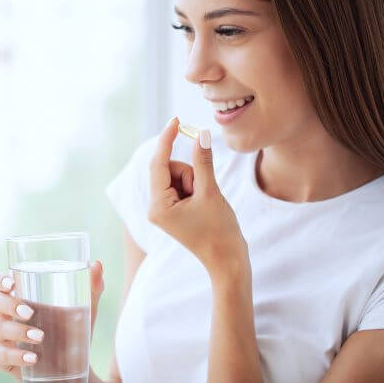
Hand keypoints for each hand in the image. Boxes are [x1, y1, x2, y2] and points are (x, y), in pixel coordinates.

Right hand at [0, 260, 104, 381]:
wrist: (72, 366)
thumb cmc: (71, 329)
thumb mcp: (84, 308)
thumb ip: (91, 286)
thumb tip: (96, 264)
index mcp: (21, 296)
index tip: (12, 283)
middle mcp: (7, 314)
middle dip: (9, 304)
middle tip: (30, 312)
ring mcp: (3, 336)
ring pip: (0, 328)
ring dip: (19, 331)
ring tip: (40, 336)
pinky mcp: (4, 358)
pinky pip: (0, 355)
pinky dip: (16, 356)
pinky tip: (33, 357)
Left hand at [147, 117, 247, 271]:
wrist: (228, 262)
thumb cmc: (220, 232)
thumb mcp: (211, 192)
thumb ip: (203, 162)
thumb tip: (201, 134)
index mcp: (158, 206)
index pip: (158, 163)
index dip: (166, 139)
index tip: (175, 120)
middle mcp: (155, 208)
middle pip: (169, 169)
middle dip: (190, 172)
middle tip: (204, 192)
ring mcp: (164, 210)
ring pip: (178, 176)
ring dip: (195, 181)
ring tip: (205, 202)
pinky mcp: (173, 211)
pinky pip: (182, 186)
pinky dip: (195, 187)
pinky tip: (204, 204)